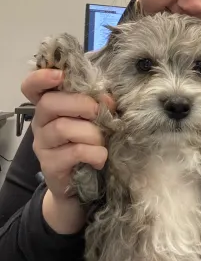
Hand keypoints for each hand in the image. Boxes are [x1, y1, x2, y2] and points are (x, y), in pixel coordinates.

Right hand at [21, 68, 114, 232]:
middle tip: (99, 112)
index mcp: (50, 105)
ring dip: (92, 132)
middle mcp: (40, 122)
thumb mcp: (92, 119)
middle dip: (81, 104)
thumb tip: (108, 99)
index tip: (60, 75)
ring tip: (103, 141)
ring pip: (63, 127)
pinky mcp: (50, 165)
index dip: (41, 77)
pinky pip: (75, 151)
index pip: (32, 87)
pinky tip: (101, 158)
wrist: (82, 184)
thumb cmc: (88, 142)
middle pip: (49, 103)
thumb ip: (96, 103)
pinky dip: (95, 153)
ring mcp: (42, 145)